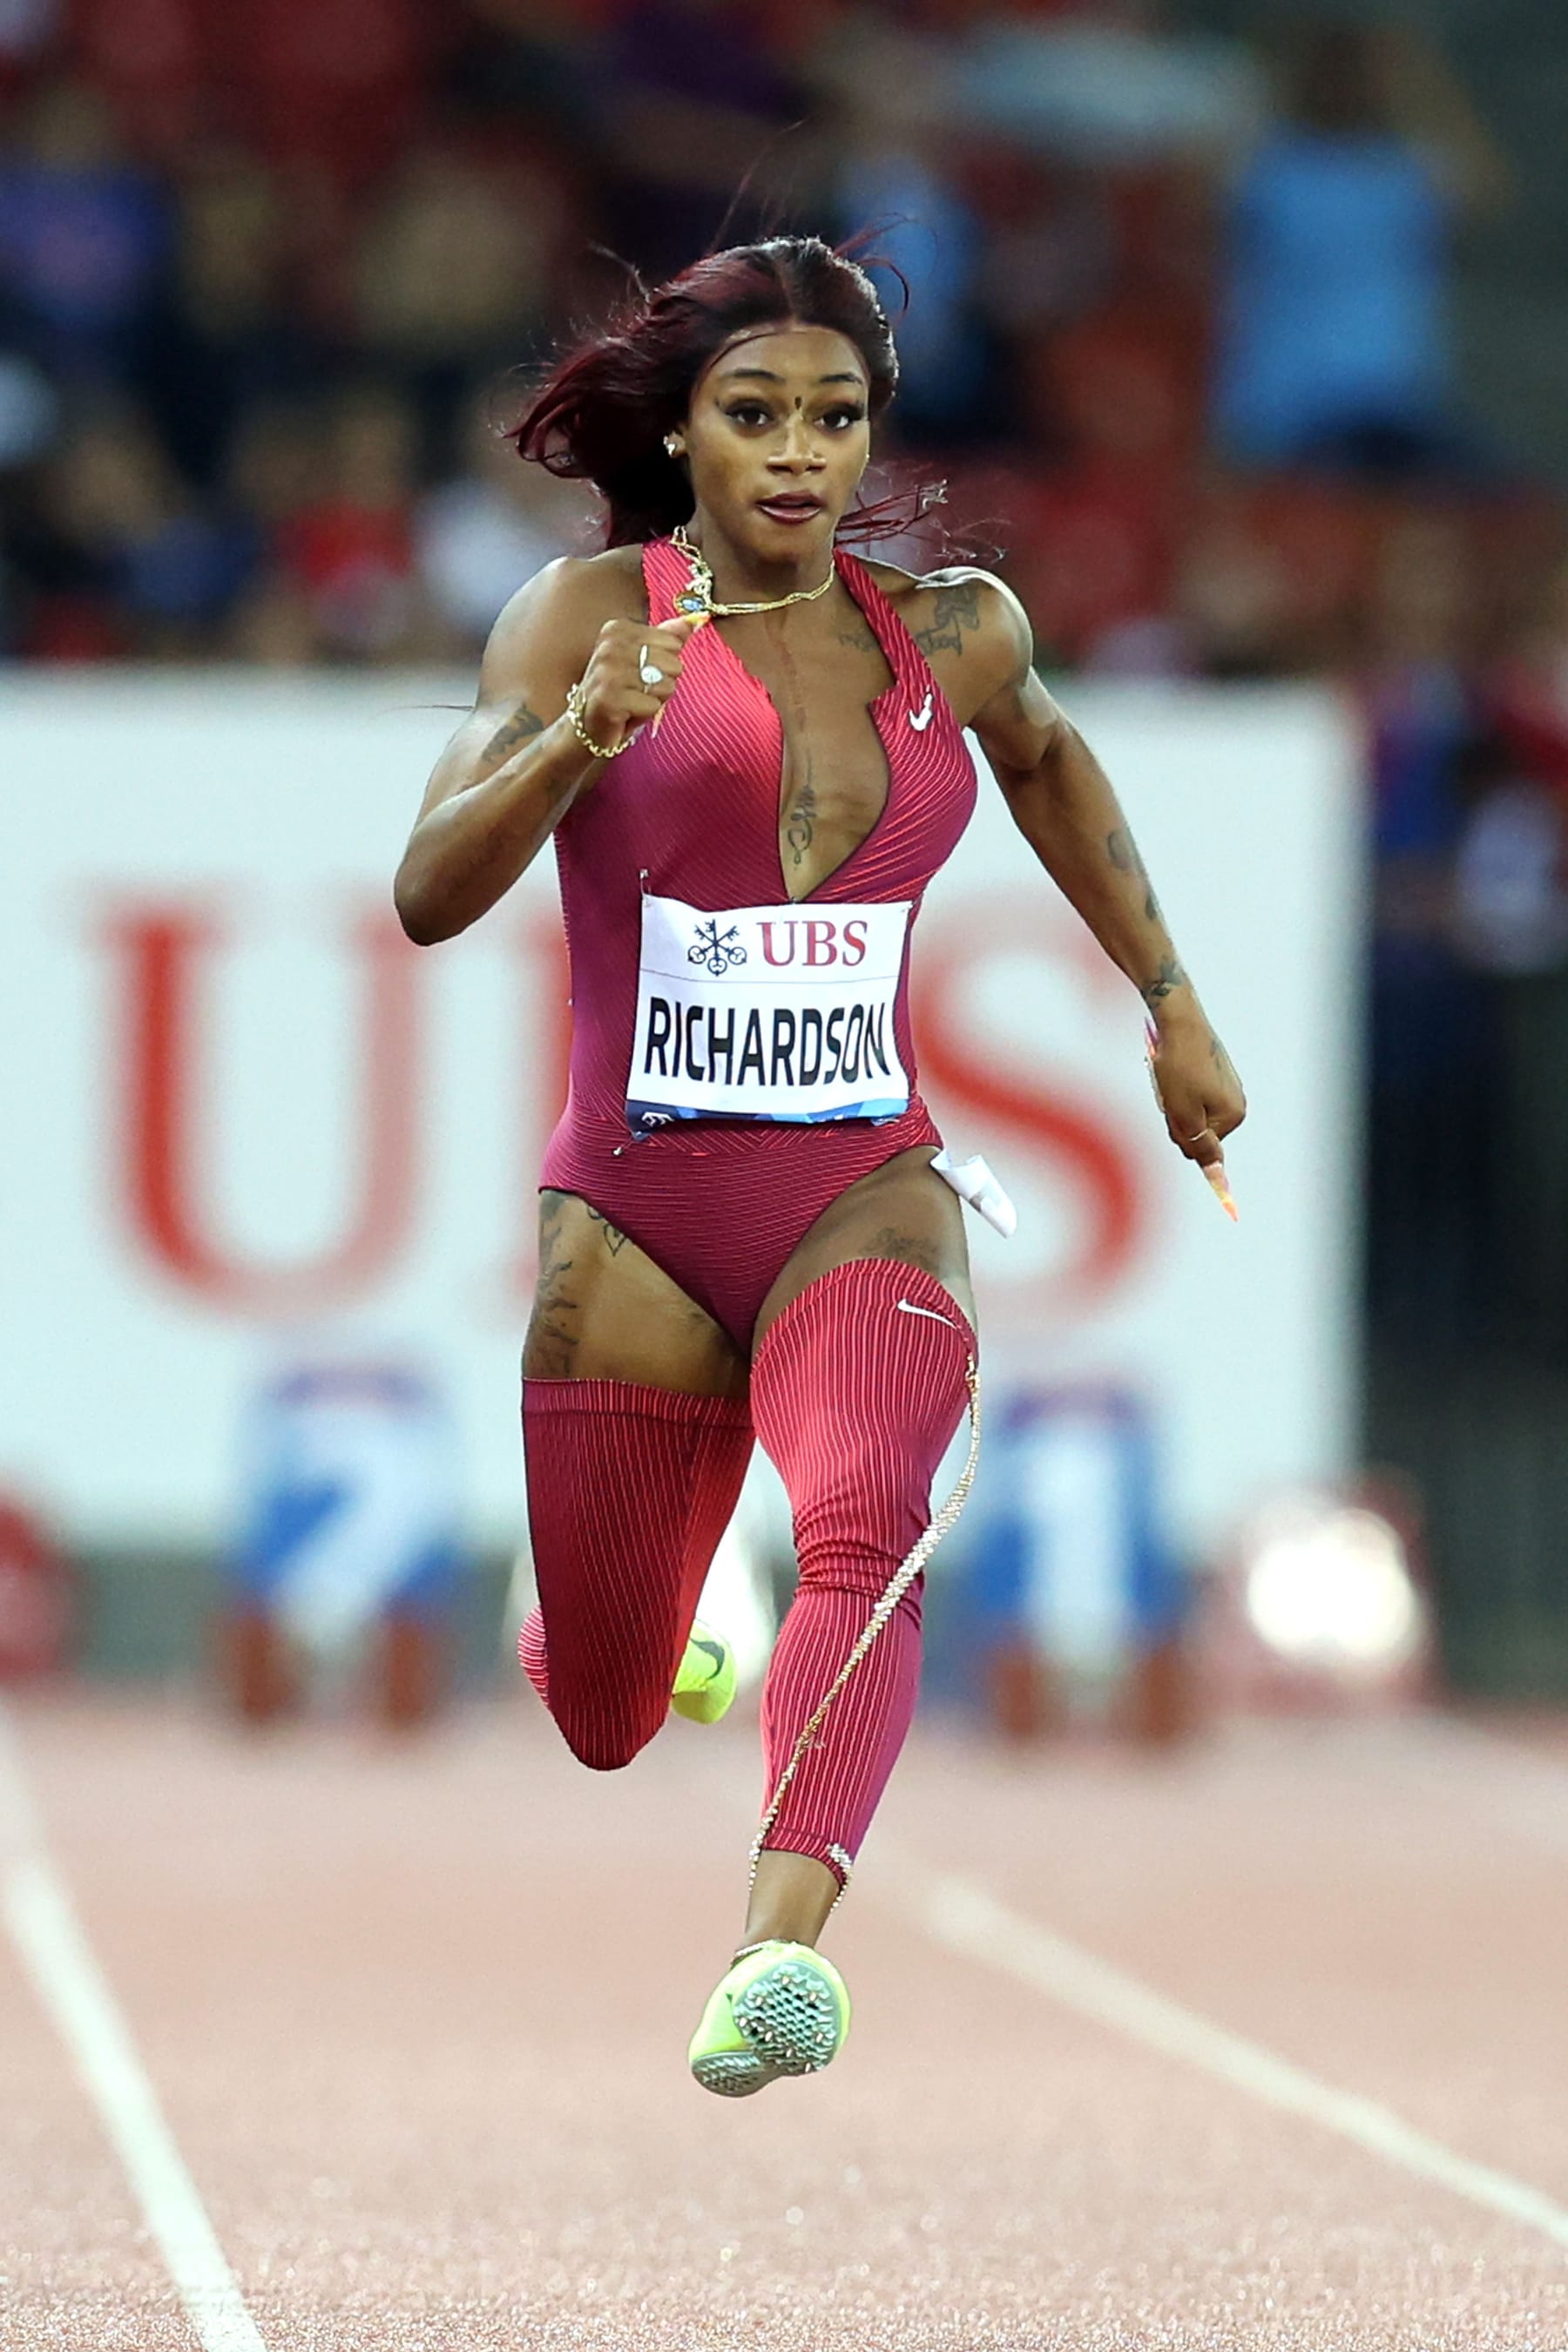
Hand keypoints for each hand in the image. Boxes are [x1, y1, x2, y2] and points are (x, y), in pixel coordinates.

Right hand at [576, 614, 699, 752]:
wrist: (587, 726)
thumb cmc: (619, 691)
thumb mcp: (643, 659)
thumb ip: (667, 637)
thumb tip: (695, 620)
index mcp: (617, 629)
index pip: (673, 643)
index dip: (664, 664)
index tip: (639, 673)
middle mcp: (610, 646)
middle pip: (672, 664)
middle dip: (661, 684)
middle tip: (637, 691)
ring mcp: (608, 672)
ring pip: (665, 686)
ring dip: (654, 700)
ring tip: (633, 702)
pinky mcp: (609, 699)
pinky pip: (652, 706)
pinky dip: (644, 715)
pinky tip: (626, 715)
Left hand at [1146, 1004, 1245, 1171]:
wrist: (1179, 1020)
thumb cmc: (1179, 1066)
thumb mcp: (1183, 1114)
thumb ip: (1200, 1146)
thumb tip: (1216, 1174)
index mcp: (1233, 1116)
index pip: (1202, 1148)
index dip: (1181, 1134)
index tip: (1176, 1108)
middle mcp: (1237, 1102)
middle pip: (1198, 1130)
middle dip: (1179, 1119)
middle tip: (1170, 1092)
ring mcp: (1228, 1086)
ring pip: (1192, 1111)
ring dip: (1176, 1103)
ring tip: (1171, 1079)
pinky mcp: (1216, 1071)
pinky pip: (1192, 1092)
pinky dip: (1178, 1087)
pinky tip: (1174, 1070)